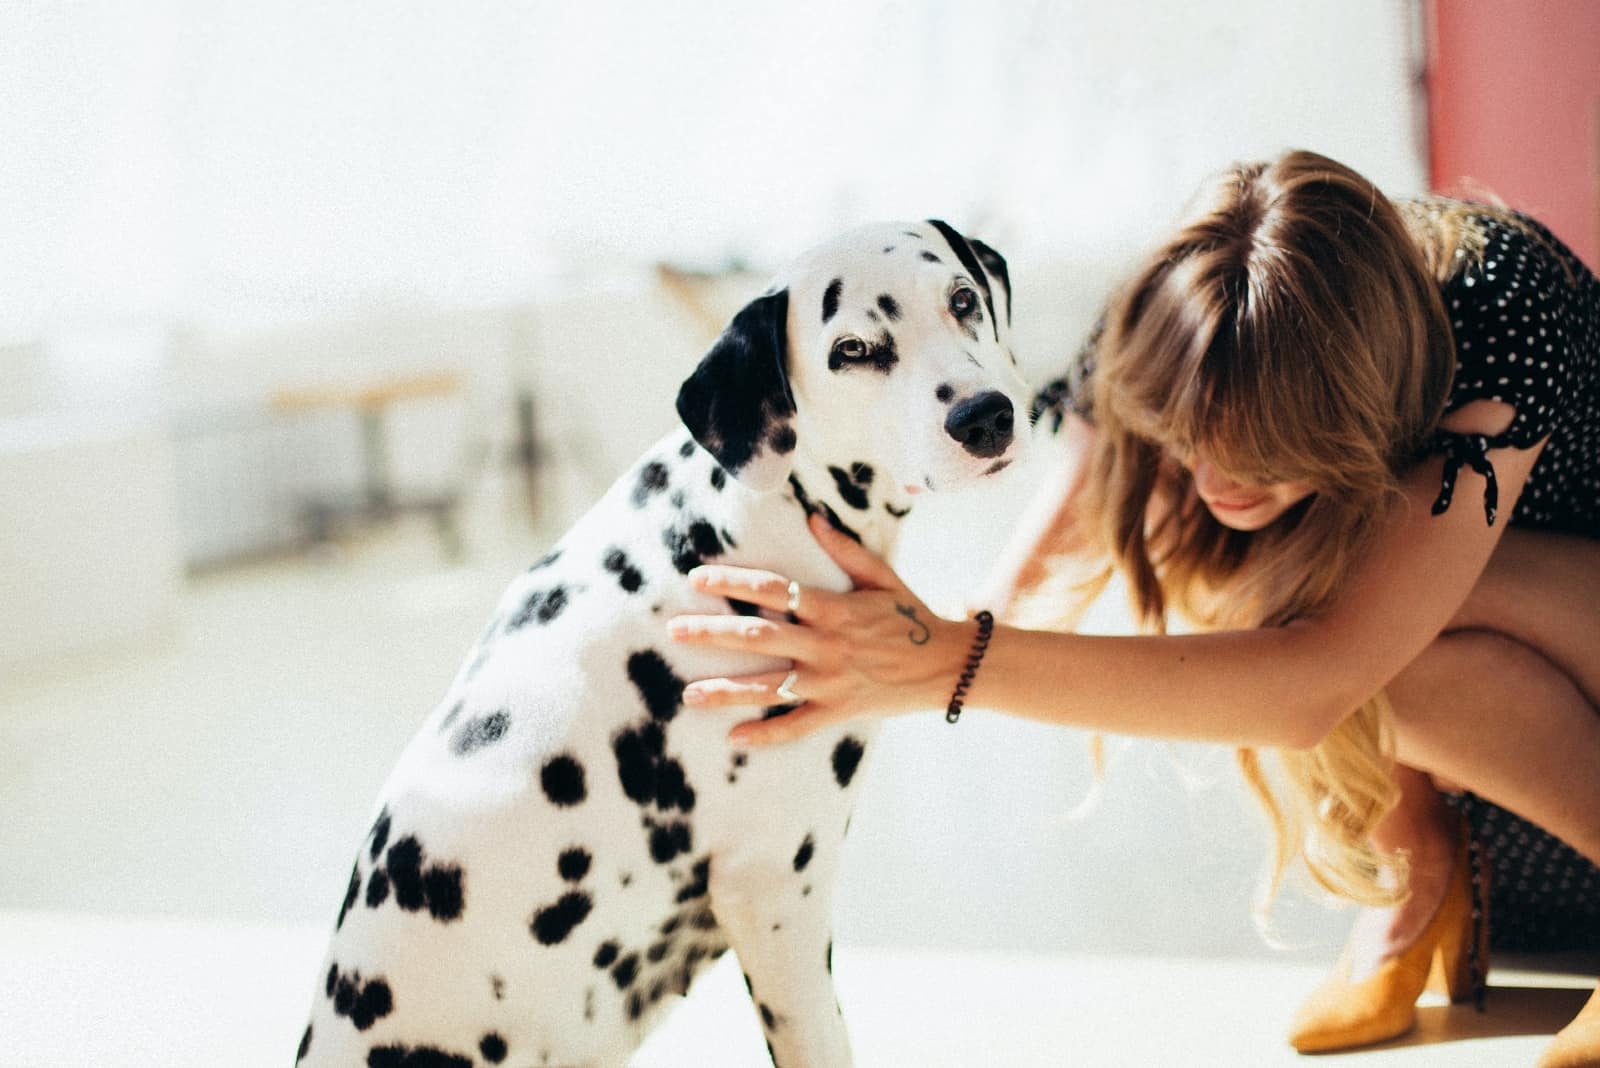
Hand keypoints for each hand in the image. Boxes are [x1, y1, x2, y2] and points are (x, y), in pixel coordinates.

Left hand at [668, 513, 974, 744]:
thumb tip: (810, 518)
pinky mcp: (839, 711)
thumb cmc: (912, 616)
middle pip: (760, 638)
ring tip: (689, 694)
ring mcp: (831, 681)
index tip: (698, 578)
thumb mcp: (882, 576)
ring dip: (728, 690)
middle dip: (714, 634)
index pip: (774, 591)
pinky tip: (734, 738)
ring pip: (771, 686)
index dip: (734, 583)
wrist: (949, 665)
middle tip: (675, 632)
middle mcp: (827, 645)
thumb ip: (844, 550)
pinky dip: (767, 735)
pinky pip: (797, 726)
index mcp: (834, 608)